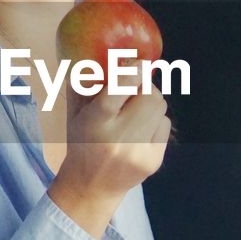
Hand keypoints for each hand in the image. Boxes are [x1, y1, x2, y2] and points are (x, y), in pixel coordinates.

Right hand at [60, 58, 171, 199]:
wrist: (91, 186)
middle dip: (145, 86)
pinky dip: (155, 121)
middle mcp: (118, 139)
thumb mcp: (75, 113)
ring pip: (160, 109)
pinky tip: (140, 129)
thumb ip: (86, 82)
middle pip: (149, 96)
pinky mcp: (153, 162)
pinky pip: (164, 125)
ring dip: (150, 102)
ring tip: (135, 110)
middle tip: (136, 86)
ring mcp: (138, 152)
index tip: (140, 63)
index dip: (134, 71)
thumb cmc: (82, 141)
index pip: (120, 88)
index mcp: (95, 123)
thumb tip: (105, 53)